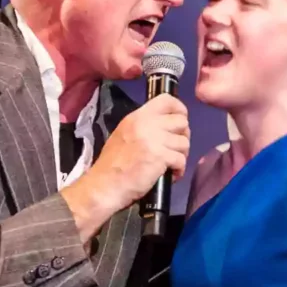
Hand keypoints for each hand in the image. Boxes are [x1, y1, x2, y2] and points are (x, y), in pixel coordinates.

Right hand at [64, 94, 189, 237]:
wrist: (103, 186)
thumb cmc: (112, 165)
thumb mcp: (124, 135)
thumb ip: (145, 127)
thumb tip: (167, 128)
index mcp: (137, 117)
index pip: (166, 100)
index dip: (179, 109)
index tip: (179, 124)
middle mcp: (146, 124)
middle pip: (181, 121)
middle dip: (183, 136)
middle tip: (175, 149)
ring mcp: (154, 139)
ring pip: (184, 142)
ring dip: (181, 155)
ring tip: (171, 165)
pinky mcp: (160, 156)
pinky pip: (181, 159)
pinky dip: (179, 170)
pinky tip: (170, 175)